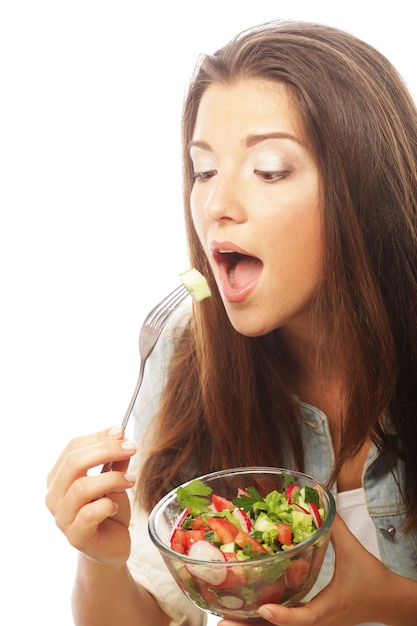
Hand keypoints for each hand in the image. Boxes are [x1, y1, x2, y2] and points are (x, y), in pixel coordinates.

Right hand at [46, 426, 137, 567]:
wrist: (111, 548)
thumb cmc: (109, 511)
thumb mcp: (116, 482)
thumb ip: (117, 462)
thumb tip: (122, 438)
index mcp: (59, 477)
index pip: (72, 448)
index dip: (97, 436)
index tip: (121, 431)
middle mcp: (54, 496)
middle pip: (73, 463)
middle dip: (106, 450)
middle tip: (131, 447)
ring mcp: (62, 518)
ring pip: (82, 487)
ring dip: (113, 478)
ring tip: (131, 480)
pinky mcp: (75, 536)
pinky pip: (90, 514)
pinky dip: (108, 505)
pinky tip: (116, 506)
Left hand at [219, 513, 410, 625]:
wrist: (389, 601)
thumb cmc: (373, 580)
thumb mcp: (355, 551)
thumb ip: (336, 527)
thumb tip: (320, 504)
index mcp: (328, 608)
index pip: (304, 618)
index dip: (283, 617)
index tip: (263, 609)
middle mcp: (319, 620)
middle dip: (252, 625)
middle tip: (222, 621)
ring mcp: (317, 622)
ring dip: (256, 623)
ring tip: (226, 618)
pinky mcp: (315, 618)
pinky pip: (289, 621)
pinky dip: (270, 617)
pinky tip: (252, 610)